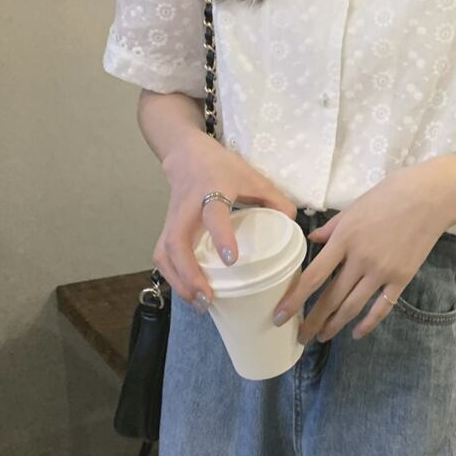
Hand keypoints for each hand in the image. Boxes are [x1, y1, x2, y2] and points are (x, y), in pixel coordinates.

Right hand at [153, 131, 296, 309]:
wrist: (186, 153)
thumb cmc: (222, 167)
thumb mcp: (253, 177)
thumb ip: (274, 199)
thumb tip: (292, 225)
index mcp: (212, 190)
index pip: (214, 213)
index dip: (221, 236)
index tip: (231, 260)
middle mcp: (188, 207)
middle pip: (176, 242)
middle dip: (188, 273)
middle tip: (207, 297)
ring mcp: (172, 218)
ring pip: (164, 253)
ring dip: (178, 280)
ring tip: (199, 302)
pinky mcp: (166, 228)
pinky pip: (163, 256)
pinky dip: (173, 277)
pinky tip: (189, 292)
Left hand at [272, 154, 455, 341]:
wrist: (431, 197)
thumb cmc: (390, 194)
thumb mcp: (355, 206)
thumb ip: (332, 227)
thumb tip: (312, 240)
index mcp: (344, 238)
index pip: (313, 276)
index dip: (294, 300)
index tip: (279, 317)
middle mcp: (360, 259)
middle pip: (330, 297)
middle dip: (312, 320)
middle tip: (300, 337)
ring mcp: (382, 271)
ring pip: (352, 306)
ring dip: (334, 324)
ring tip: (322, 336)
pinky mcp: (402, 278)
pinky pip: (381, 307)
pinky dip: (367, 323)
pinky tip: (356, 332)